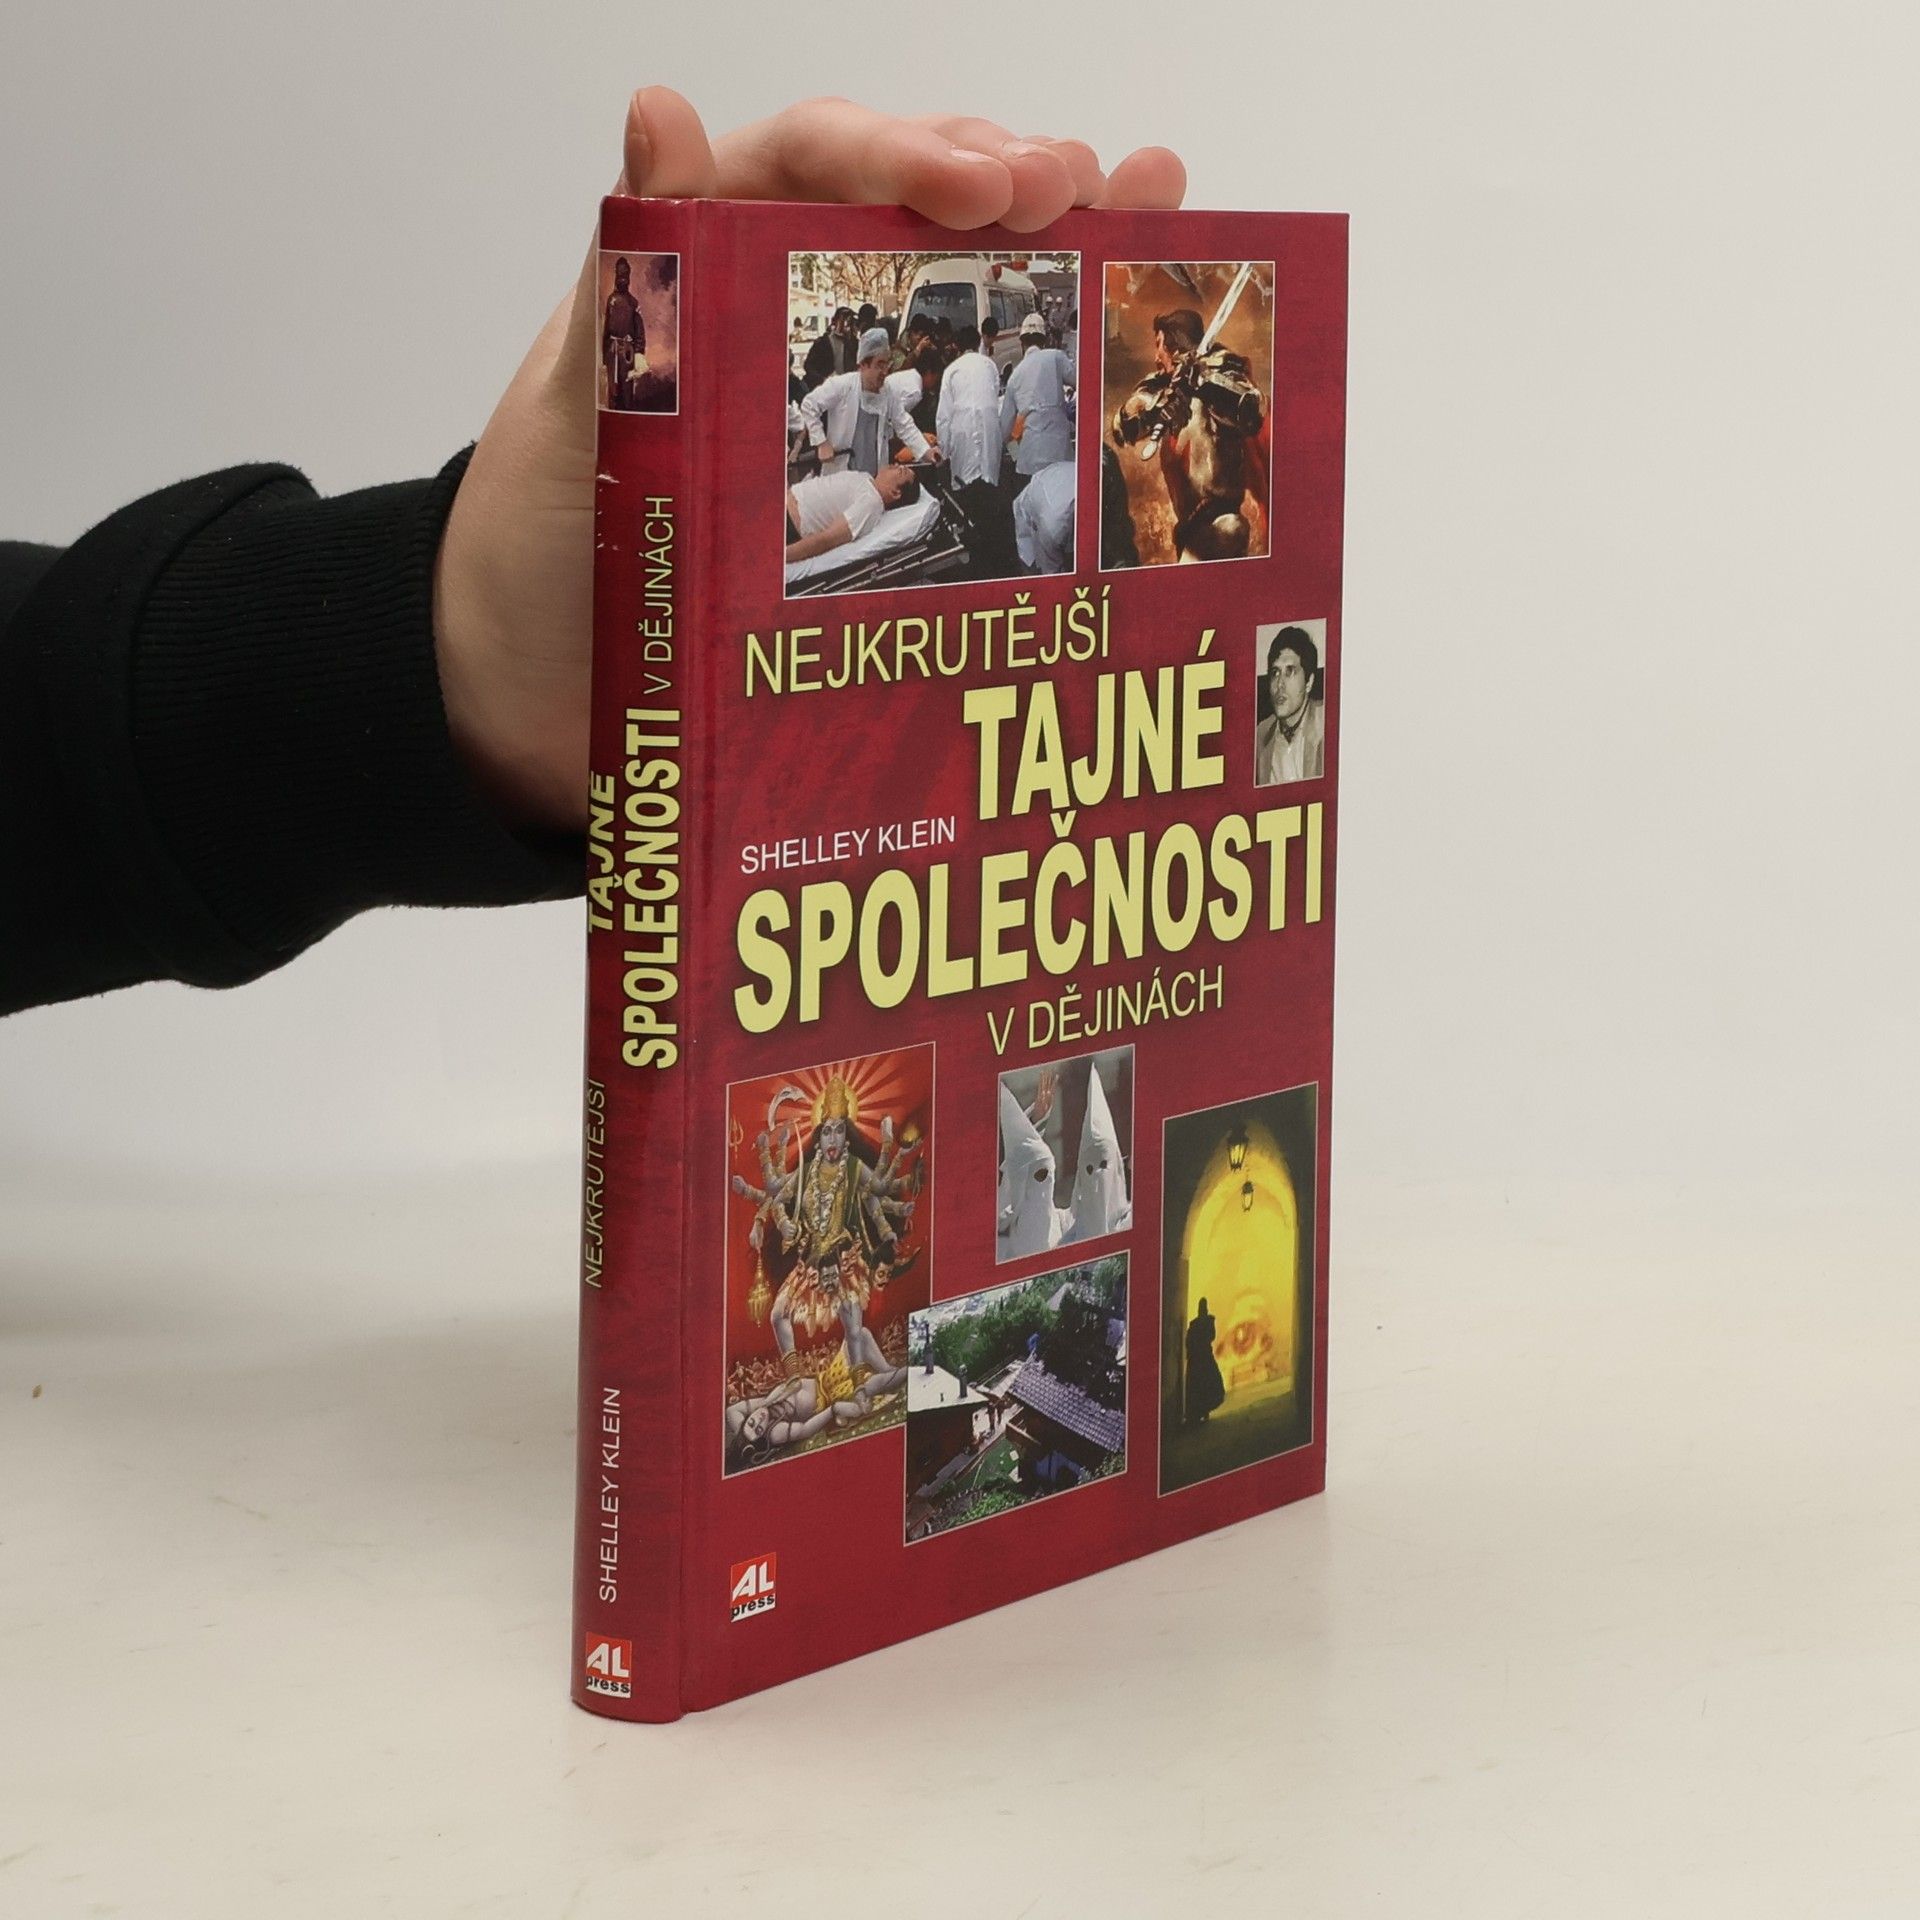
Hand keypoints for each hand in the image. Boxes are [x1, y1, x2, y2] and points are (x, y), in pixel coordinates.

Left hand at [434, 90, 1184, 831]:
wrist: (546, 678)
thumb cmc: (547, 538)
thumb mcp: (582, 403)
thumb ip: (634, 277)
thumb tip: (660, 111)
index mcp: (707, 254)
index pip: (818, 161)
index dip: (908, 156)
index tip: (985, 191)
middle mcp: (786, 300)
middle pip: (912, 201)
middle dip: (1008, 178)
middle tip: (1089, 188)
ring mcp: (842, 385)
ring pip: (956, 285)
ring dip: (1055, 236)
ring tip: (1145, 202)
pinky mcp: (874, 468)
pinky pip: (964, 397)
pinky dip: (1040, 357)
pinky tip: (1114, 315)